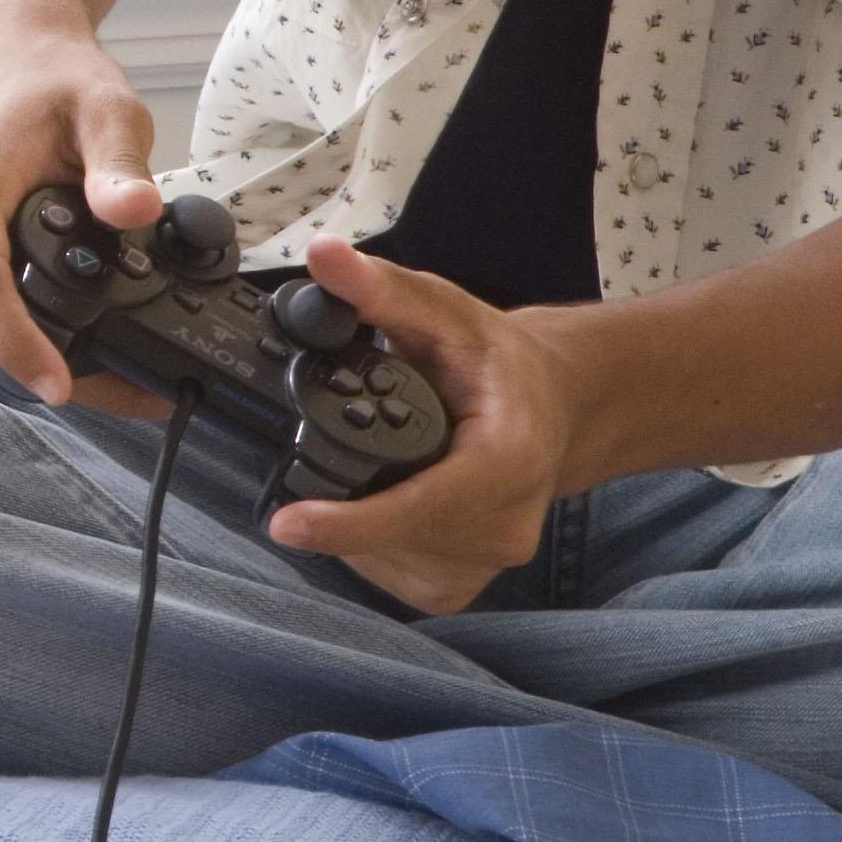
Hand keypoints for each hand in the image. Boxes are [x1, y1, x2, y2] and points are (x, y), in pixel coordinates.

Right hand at [0, 0, 165, 406]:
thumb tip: (136, 210)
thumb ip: (120, 161)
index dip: (14, 338)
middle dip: (47, 357)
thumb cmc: (41, 76)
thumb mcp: (103, 104)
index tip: (57, 384)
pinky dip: (1, 319)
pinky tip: (47, 308)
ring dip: (26, 339)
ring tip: (102, 346)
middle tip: (131, 382)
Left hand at [257, 236, 597, 614]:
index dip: (352, 522)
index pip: (422, 507)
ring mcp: (489, 562)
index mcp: (510, 460)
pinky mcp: (465, 585)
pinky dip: (369, 543)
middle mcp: (507, 524)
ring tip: (361, 470)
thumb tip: (324, 257)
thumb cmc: (497, 363)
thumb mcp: (444, 312)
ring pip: (384, 560)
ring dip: (353, 523)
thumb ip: (382, 290)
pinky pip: (392, 576)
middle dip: (342, 503)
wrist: (553, 406)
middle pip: (393, 536)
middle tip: (317, 459)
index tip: (288, 524)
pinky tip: (377, 502)